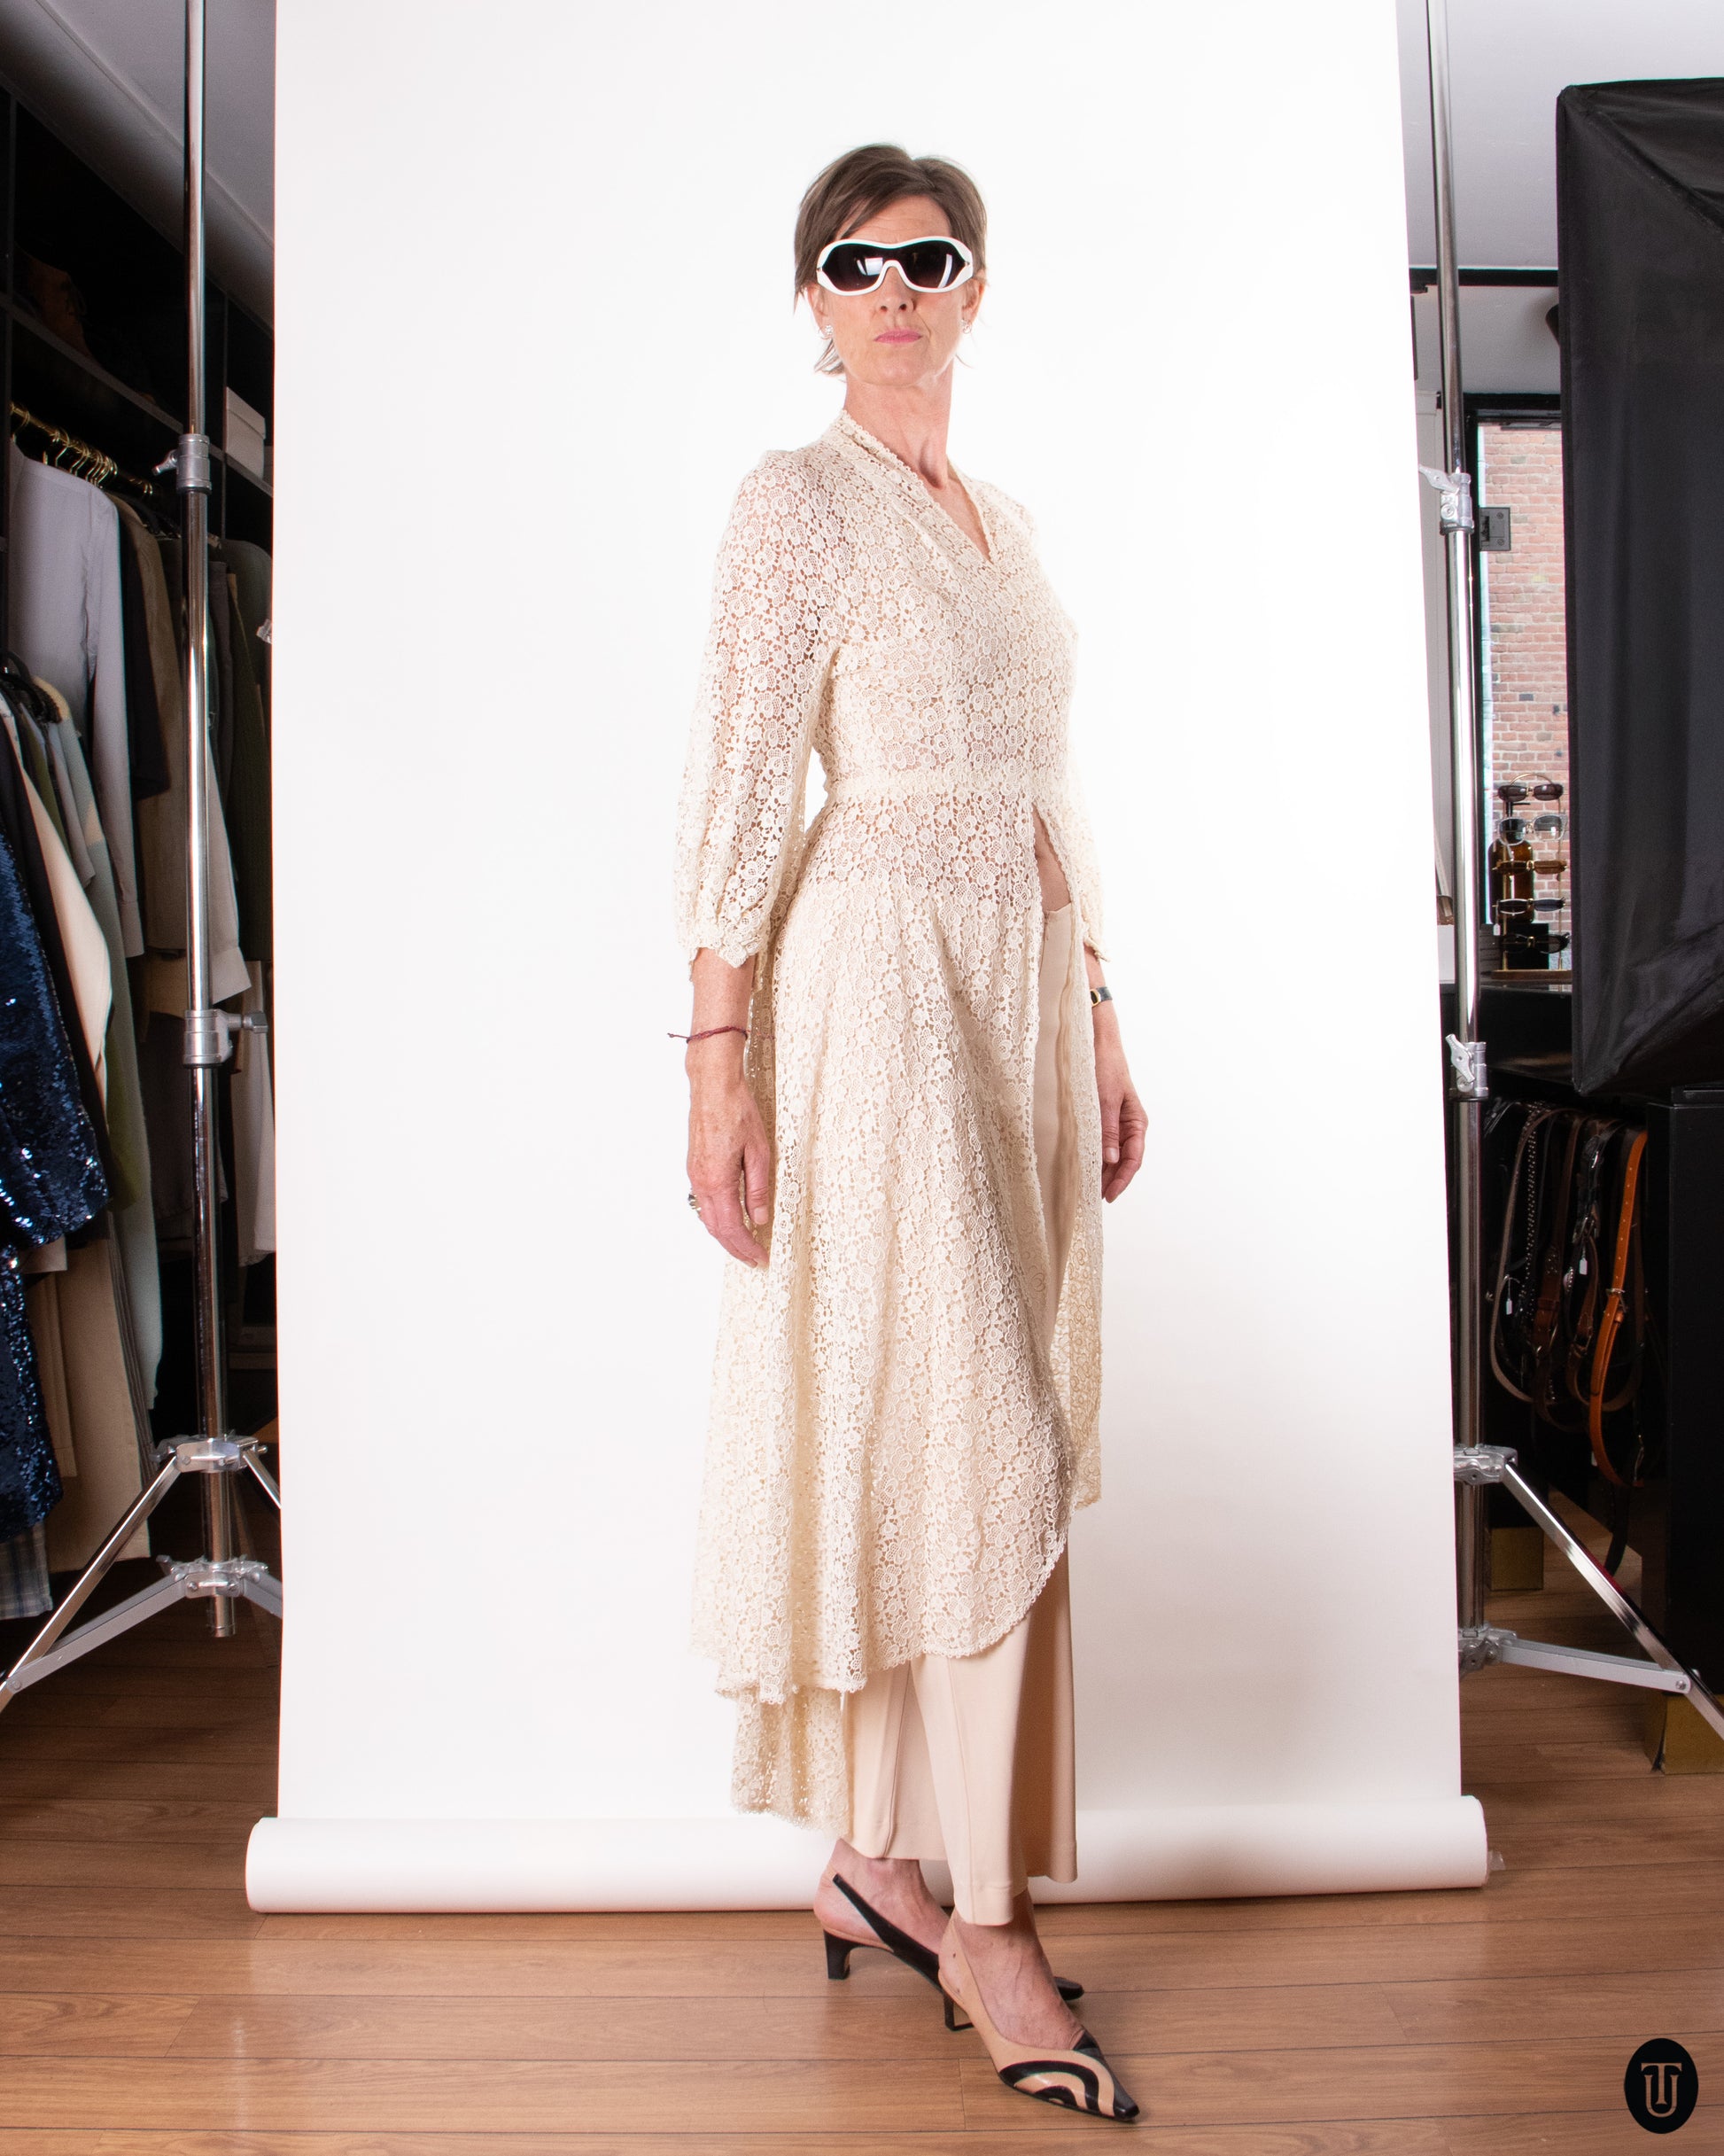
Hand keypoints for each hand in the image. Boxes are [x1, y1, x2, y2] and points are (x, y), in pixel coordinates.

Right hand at [687, 1046, 771, 1266]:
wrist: (713, 1086)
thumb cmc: (737, 1111)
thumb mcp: (759, 1152)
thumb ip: (757, 1189)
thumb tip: (759, 1219)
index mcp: (718, 1180)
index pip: (732, 1227)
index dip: (746, 1247)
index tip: (761, 1258)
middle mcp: (701, 1181)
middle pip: (716, 1228)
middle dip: (735, 1248)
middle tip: (754, 1259)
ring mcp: (695, 1174)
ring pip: (707, 1217)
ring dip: (725, 1235)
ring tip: (744, 1245)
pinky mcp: (695, 1166)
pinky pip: (703, 1202)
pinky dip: (717, 1218)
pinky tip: (729, 1218)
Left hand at [1093, 1014, 1144, 1202]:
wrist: (1096, 1043)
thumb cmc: (1104, 1067)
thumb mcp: (1104, 1100)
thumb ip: (1107, 1131)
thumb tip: (1110, 1161)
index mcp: (1136, 1121)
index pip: (1133, 1159)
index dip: (1122, 1180)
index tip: (1108, 1196)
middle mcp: (1128, 1125)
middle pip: (1123, 1162)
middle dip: (1110, 1181)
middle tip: (1092, 1200)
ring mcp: (1115, 1123)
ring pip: (1111, 1155)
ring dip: (1101, 1172)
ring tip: (1086, 1190)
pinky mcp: (1101, 1119)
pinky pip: (1100, 1143)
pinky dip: (1093, 1157)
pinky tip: (1081, 1167)